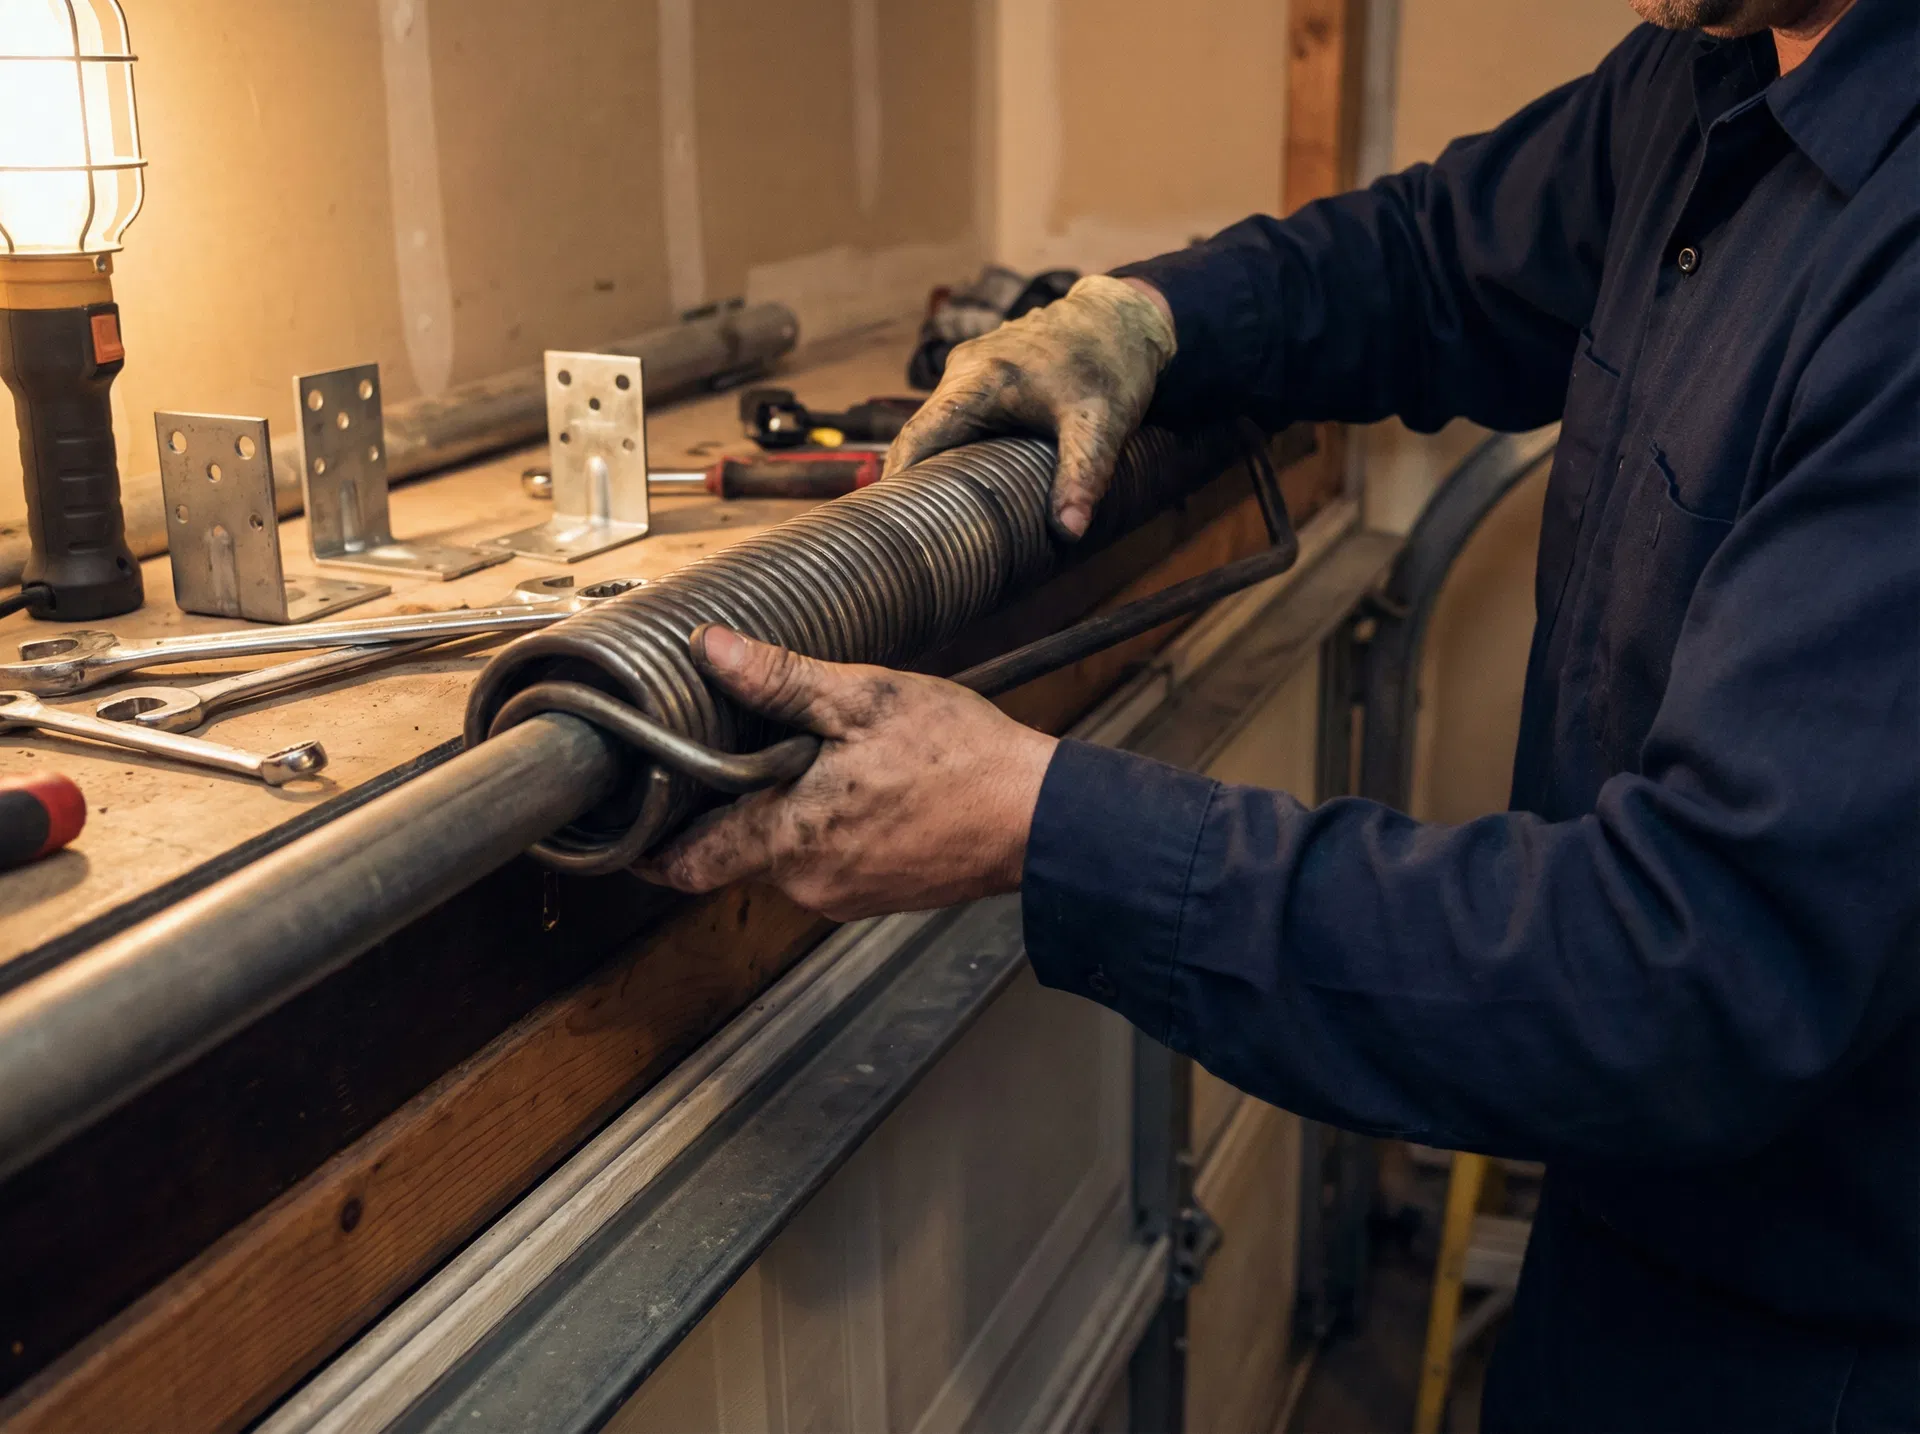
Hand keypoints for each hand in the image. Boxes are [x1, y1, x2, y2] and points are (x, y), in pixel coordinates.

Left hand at [638, 625, 1058, 920]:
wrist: (1040, 819)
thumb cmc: (963, 759)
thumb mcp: (866, 699)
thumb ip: (781, 681)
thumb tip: (711, 650)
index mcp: (790, 838)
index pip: (687, 864)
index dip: (651, 844)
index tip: (631, 818)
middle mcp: (808, 883)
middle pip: (734, 852)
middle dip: (728, 806)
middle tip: (728, 750)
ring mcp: (845, 896)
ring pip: (783, 855)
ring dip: (782, 812)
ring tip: (807, 757)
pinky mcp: (877, 896)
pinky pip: (826, 862)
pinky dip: (824, 827)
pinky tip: (855, 785)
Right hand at [885, 275, 1175, 538]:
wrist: (1122, 318)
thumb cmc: (1112, 365)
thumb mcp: (1103, 424)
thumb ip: (1083, 476)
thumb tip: (1069, 532)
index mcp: (980, 379)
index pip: (918, 436)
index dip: (898, 478)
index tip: (885, 519)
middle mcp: (964, 369)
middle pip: (922, 434)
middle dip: (914, 480)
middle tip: (910, 533)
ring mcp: (969, 366)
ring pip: (938, 424)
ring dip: (934, 463)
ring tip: (931, 516)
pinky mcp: (980, 372)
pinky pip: (954, 414)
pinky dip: (954, 446)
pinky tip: (961, 480)